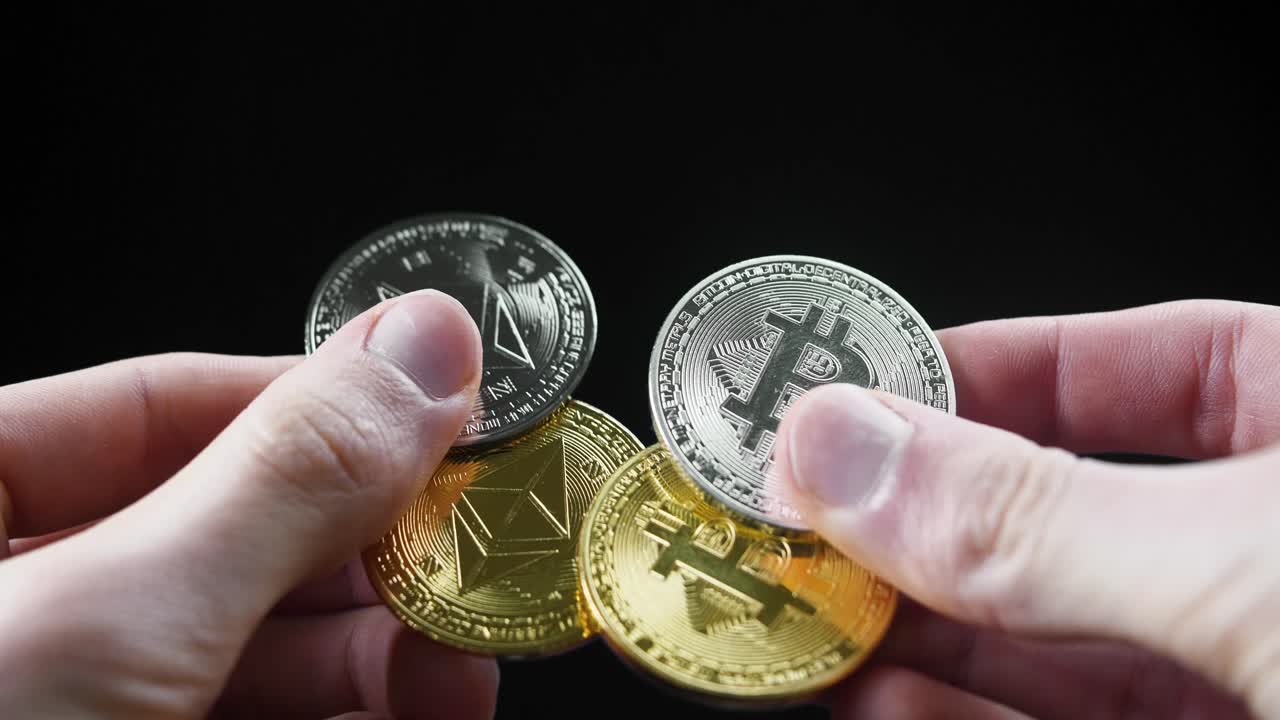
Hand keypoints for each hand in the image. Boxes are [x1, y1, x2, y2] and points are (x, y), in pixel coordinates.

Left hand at [0, 290, 496, 718]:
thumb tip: (424, 344)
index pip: (154, 405)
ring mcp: (79, 693)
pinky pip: (257, 715)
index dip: (311, 399)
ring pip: (257, 637)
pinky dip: (350, 708)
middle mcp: (25, 600)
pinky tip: (416, 707)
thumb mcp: (116, 622)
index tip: (442, 407)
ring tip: (460, 670)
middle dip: (369, 545)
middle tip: (473, 547)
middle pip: (229, 527)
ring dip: (381, 646)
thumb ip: (277, 479)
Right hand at [775, 299, 1279, 719]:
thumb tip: (848, 448)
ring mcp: (1253, 666)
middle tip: (804, 511)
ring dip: (919, 626)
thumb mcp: (1243, 565)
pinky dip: (961, 716)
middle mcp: (1272, 554)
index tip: (864, 390)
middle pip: (1074, 510)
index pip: (1158, 360)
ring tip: (813, 609)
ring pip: (1056, 635)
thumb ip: (1043, 516)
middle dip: (925, 514)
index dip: (999, 365)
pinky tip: (883, 699)